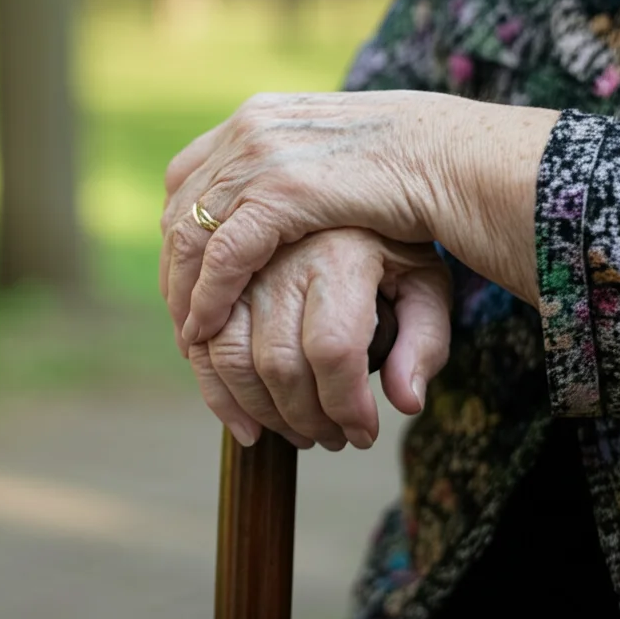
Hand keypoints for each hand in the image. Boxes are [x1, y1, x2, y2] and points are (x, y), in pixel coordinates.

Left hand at [160, 91, 558, 349]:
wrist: (454, 156)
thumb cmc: (410, 166)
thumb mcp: (333, 164)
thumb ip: (291, 178)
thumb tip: (263, 215)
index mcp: (257, 118)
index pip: (187, 179)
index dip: (178, 234)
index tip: (183, 279)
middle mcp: (248, 130)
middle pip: (180, 209)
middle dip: (174, 270)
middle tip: (182, 318)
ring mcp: (261, 155)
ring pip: (191, 235)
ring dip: (183, 292)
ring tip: (189, 337)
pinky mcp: (281, 190)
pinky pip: (223, 255)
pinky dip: (208, 297)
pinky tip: (205, 330)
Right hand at [189, 228, 450, 449]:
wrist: (345, 179)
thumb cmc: (390, 244)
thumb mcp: (426, 284)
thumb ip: (426, 342)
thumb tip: (405, 402)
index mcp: (341, 255)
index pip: (334, 351)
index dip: (346, 406)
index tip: (363, 434)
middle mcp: (283, 254)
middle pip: (276, 361)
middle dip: (302, 418)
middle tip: (328, 439)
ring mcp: (237, 260)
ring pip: (224, 352)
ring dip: (255, 410)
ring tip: (288, 432)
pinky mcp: (209, 263)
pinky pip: (193, 334)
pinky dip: (210, 385)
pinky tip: (241, 417)